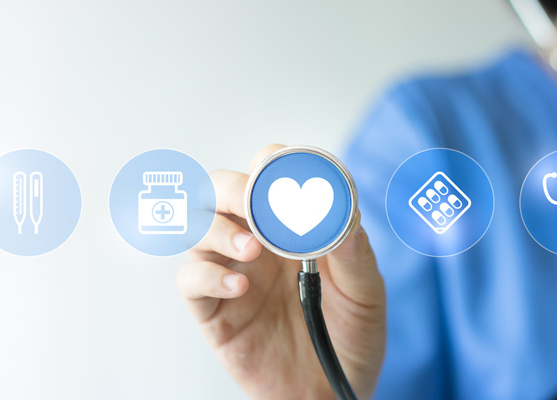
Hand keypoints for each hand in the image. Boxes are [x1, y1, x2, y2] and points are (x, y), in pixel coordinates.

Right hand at [177, 144, 385, 398]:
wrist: (331, 393)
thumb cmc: (351, 338)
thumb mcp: (366, 294)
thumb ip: (355, 255)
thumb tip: (345, 216)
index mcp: (292, 227)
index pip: (268, 178)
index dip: (269, 164)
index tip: (278, 166)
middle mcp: (257, 243)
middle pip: (222, 193)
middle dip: (233, 188)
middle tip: (252, 202)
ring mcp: (232, 273)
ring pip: (198, 229)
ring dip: (218, 230)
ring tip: (252, 250)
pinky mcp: (214, 310)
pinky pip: (190, 281)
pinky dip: (206, 275)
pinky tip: (239, 287)